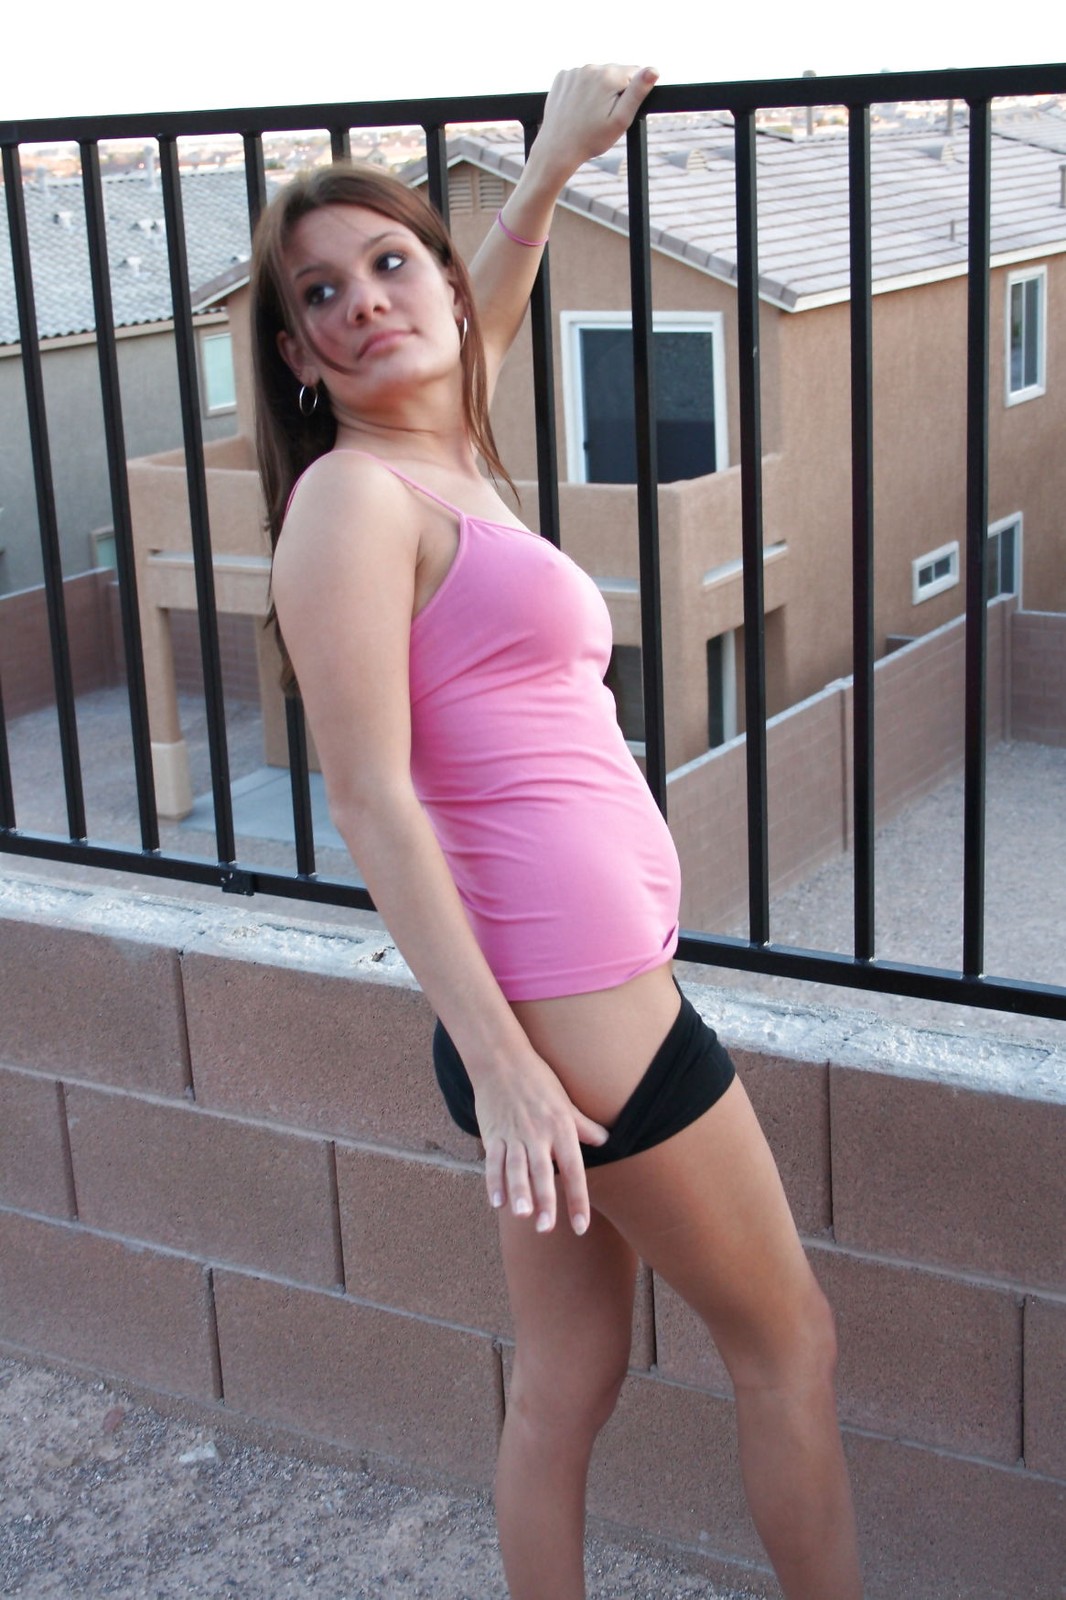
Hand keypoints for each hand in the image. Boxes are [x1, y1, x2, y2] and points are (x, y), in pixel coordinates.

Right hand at [474, 1050, 608, 1235]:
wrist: (502, 1059)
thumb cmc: (538, 1080)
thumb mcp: (565, 1102)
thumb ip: (584, 1126)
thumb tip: (606, 1141)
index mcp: (560, 1127)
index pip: (573, 1169)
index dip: (577, 1199)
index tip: (580, 1226)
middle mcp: (538, 1133)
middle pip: (543, 1172)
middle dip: (545, 1201)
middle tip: (546, 1228)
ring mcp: (513, 1134)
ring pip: (516, 1168)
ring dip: (519, 1192)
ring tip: (522, 1215)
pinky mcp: (492, 1132)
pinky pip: (493, 1160)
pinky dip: (493, 1181)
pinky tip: (496, 1201)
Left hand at [530, 63, 658, 185]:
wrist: (557, 149)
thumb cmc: (591, 139)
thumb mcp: (620, 120)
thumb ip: (637, 92)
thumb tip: (653, 70)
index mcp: (609, 76)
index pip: (634, 73)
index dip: (631, 93)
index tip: (618, 110)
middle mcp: (591, 67)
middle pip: (615, 73)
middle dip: (615, 91)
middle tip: (603, 115)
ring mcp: (574, 70)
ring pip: (597, 75)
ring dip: (598, 89)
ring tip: (589, 113)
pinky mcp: (562, 76)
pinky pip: (580, 78)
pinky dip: (582, 89)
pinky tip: (578, 107)